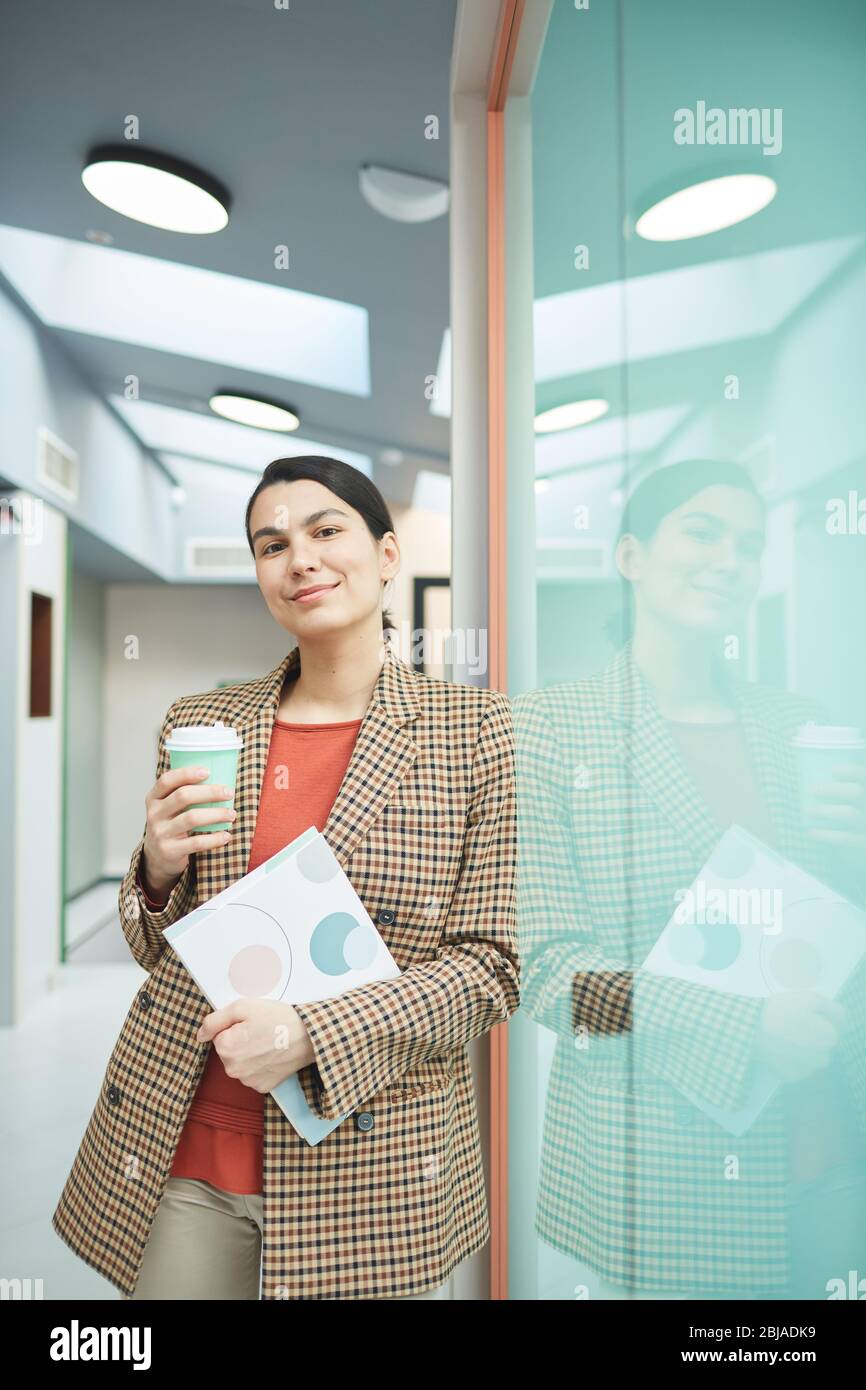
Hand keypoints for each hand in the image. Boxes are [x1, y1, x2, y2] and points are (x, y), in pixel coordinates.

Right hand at [141, 764, 237, 894]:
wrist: (157, 857)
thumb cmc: (171, 825)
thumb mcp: (169, 808)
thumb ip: (184, 794)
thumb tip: (219, 780)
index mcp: (154, 798)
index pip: (166, 780)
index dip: (186, 773)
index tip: (208, 771)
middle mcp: (154, 814)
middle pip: (183, 796)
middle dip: (210, 792)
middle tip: (229, 793)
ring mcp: (160, 833)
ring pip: (191, 818)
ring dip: (216, 814)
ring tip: (231, 814)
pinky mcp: (169, 850)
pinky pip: (196, 842)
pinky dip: (214, 838)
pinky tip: (226, 835)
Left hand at [195, 999, 315, 1091]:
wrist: (308, 1037)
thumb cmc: (277, 1018)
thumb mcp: (243, 1007)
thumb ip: (215, 1020)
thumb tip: (200, 1035)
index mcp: (226, 1048)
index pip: (219, 1036)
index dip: (234, 1027)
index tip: (251, 1023)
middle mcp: (233, 1069)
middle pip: (228, 1051)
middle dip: (239, 1041)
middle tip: (260, 1031)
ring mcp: (248, 1081)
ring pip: (240, 1063)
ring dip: (249, 1054)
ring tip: (268, 1042)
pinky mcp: (261, 1087)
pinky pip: (252, 1074)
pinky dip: (259, 1066)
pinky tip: (272, 1056)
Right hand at [755, 990, 843, 1081]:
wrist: (751, 1026)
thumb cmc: (781, 1009)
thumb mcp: (810, 998)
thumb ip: (832, 1009)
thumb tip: (840, 1020)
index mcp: (829, 1037)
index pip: (835, 1032)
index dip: (822, 1023)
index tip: (808, 1017)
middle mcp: (822, 1057)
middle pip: (825, 1048)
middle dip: (816, 1040)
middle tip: (796, 1028)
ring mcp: (806, 1069)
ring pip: (813, 1061)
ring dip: (806, 1053)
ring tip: (788, 1040)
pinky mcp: (790, 1076)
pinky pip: (798, 1071)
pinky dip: (792, 1063)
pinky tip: (781, 1052)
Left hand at [805, 761, 865, 859]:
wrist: (860, 846)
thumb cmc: (855, 821)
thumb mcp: (855, 804)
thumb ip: (844, 794)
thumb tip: (818, 783)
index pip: (863, 776)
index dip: (850, 771)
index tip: (832, 770)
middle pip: (855, 792)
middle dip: (831, 789)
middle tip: (811, 789)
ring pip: (849, 813)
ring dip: (825, 810)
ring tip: (808, 810)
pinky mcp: (862, 843)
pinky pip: (843, 838)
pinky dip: (825, 834)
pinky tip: (811, 832)